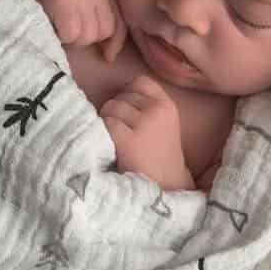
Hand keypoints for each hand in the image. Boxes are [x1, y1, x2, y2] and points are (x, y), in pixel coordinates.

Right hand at [40, 0, 128, 63]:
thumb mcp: (78, 6)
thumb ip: (96, 24)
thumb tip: (110, 56)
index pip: (118, 24)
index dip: (113, 43)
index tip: (106, 56)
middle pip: (103, 33)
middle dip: (84, 38)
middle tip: (64, 27)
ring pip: (86, 36)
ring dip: (70, 39)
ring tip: (55, 23)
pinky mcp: (62, 2)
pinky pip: (69, 35)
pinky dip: (58, 36)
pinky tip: (48, 23)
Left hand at [101, 75, 191, 189]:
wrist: (166, 187)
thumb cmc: (160, 158)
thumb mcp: (164, 125)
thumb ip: (148, 107)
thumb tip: (117, 96)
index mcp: (167, 106)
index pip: (140, 82)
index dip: (127, 93)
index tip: (126, 111)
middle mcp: (157, 110)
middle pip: (121, 95)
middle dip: (115, 111)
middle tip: (118, 131)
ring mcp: (143, 124)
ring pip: (111, 107)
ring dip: (106, 121)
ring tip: (114, 139)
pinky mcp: (128, 139)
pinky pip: (106, 123)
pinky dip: (103, 133)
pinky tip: (110, 146)